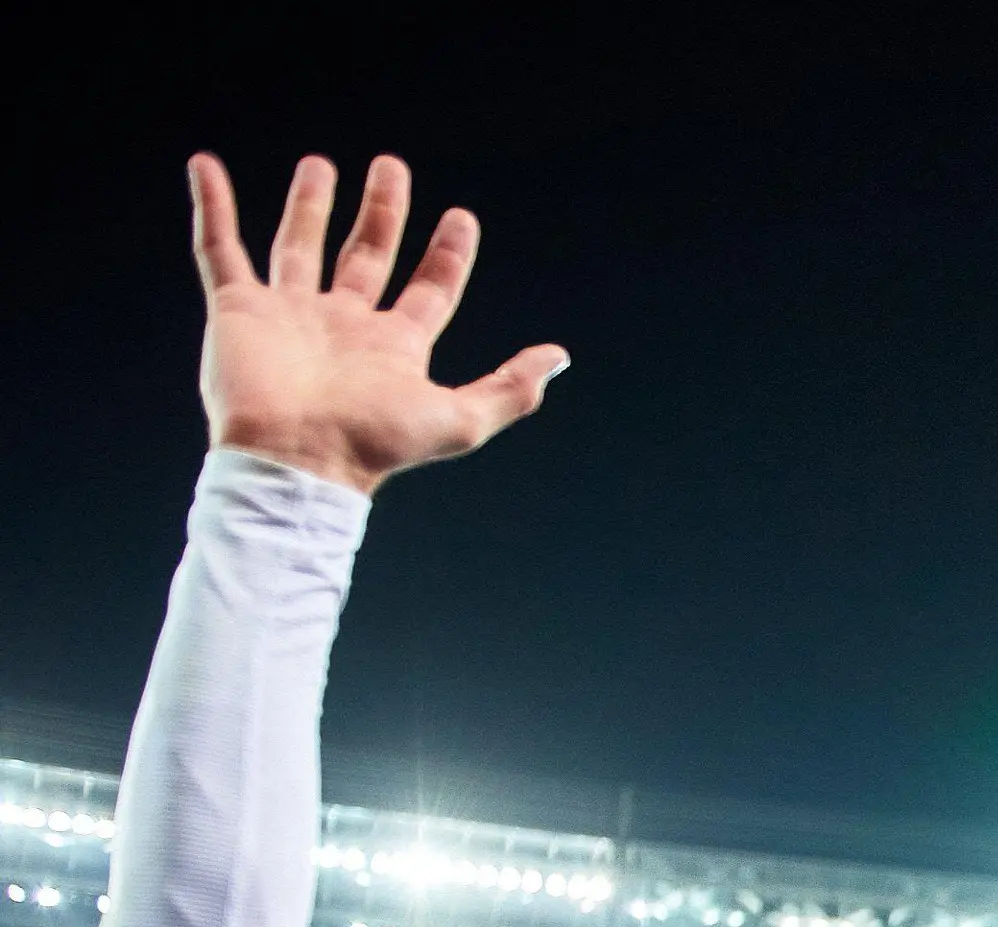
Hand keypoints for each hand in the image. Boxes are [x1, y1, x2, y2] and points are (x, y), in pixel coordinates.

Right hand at [191, 154, 563, 493]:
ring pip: (299, 245)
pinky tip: (206, 167)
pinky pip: (219, 248)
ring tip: (319, 164)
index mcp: (392, 347)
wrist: (295, 459)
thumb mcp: (459, 419)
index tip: (462, 217)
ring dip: (310, 204)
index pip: (429, 288)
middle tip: (391, 167)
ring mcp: (288, 314)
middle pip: (366, 254)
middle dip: (381, 212)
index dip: (447, 254)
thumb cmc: (373, 444)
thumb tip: (558, 358)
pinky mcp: (237, 310)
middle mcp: (342, 325)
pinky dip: (211, 206)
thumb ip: (509, 389)